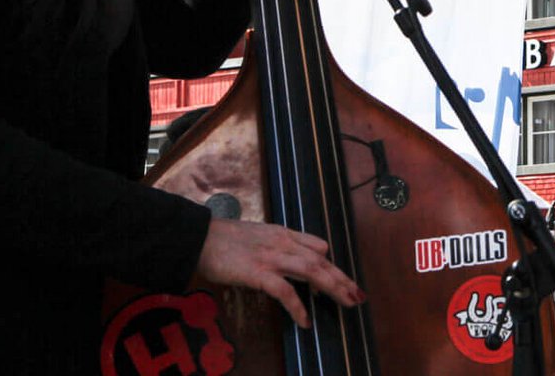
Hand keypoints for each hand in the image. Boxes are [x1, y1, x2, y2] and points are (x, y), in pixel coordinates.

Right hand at [196, 218, 364, 327]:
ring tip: (347, 303)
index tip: (341, 278)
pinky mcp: (258, 273)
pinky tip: (305, 321)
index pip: (317, 246)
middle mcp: (283, 243)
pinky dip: (297, 307)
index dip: (331, 264)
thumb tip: (288, 259)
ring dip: (333, 288)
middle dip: (342, 278)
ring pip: (312, 272)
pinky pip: (285, 292)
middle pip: (322, 261)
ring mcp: (271, 258)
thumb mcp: (256, 235)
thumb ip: (275, 245)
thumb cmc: (222, 239)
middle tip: (358, 295)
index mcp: (282, 234)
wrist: (197, 237)